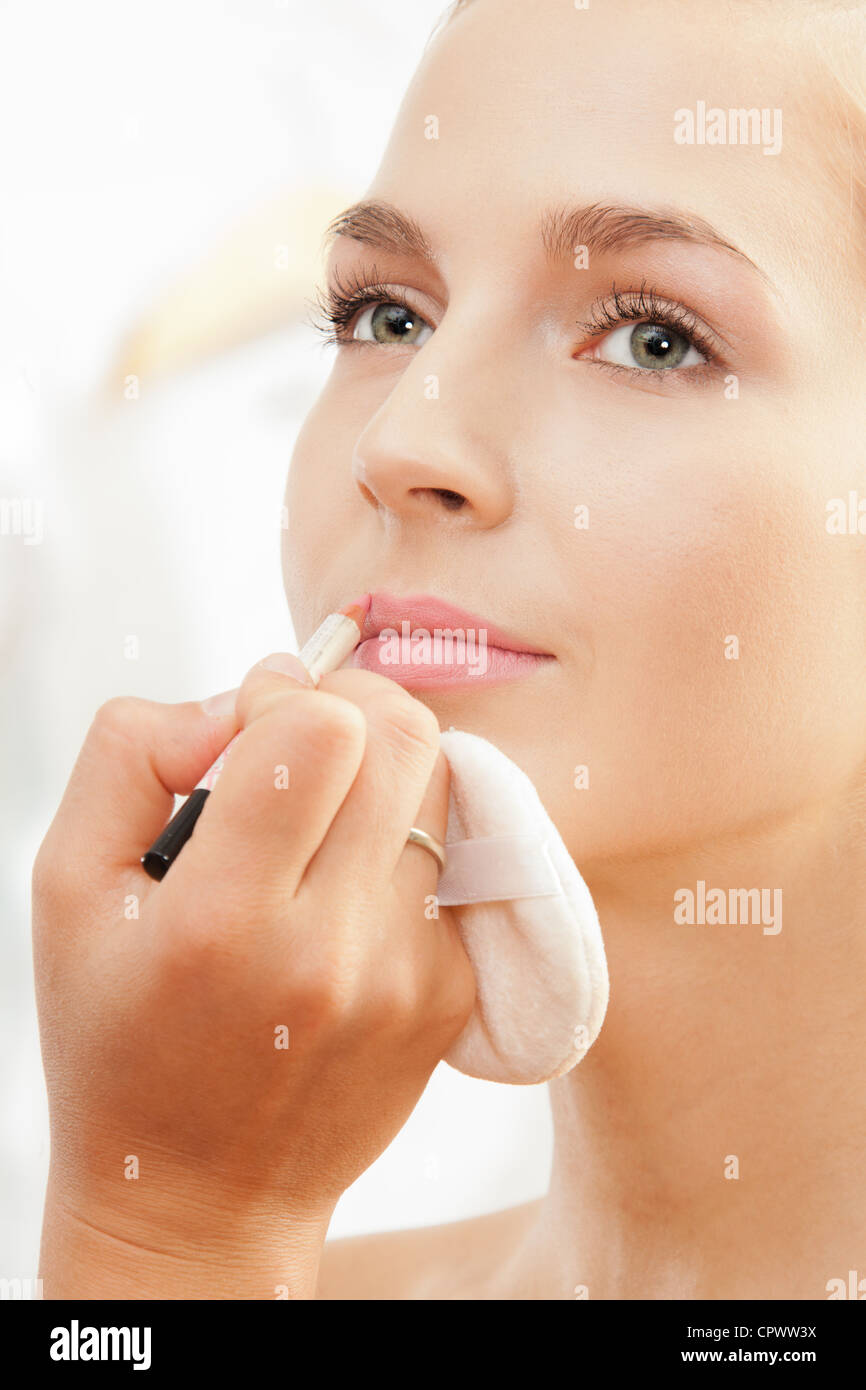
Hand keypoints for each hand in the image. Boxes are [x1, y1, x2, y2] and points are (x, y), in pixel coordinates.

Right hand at [32, 656, 474, 1296]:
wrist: (198, 1196)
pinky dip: (405, 846)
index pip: (319, 733)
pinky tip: (348, 888)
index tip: (252, 720)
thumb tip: (237, 698)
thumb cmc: (119, 1038)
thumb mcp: (68, 889)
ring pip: (443, 789)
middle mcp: (332, 950)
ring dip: (385, 771)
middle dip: (353, 706)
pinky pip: (456, 863)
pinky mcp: (449, 996)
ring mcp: (406, 977)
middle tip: (302, 738)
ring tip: (324, 811)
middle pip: (406, 739)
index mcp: (222, 920)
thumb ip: (132, 757)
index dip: (285, 695)